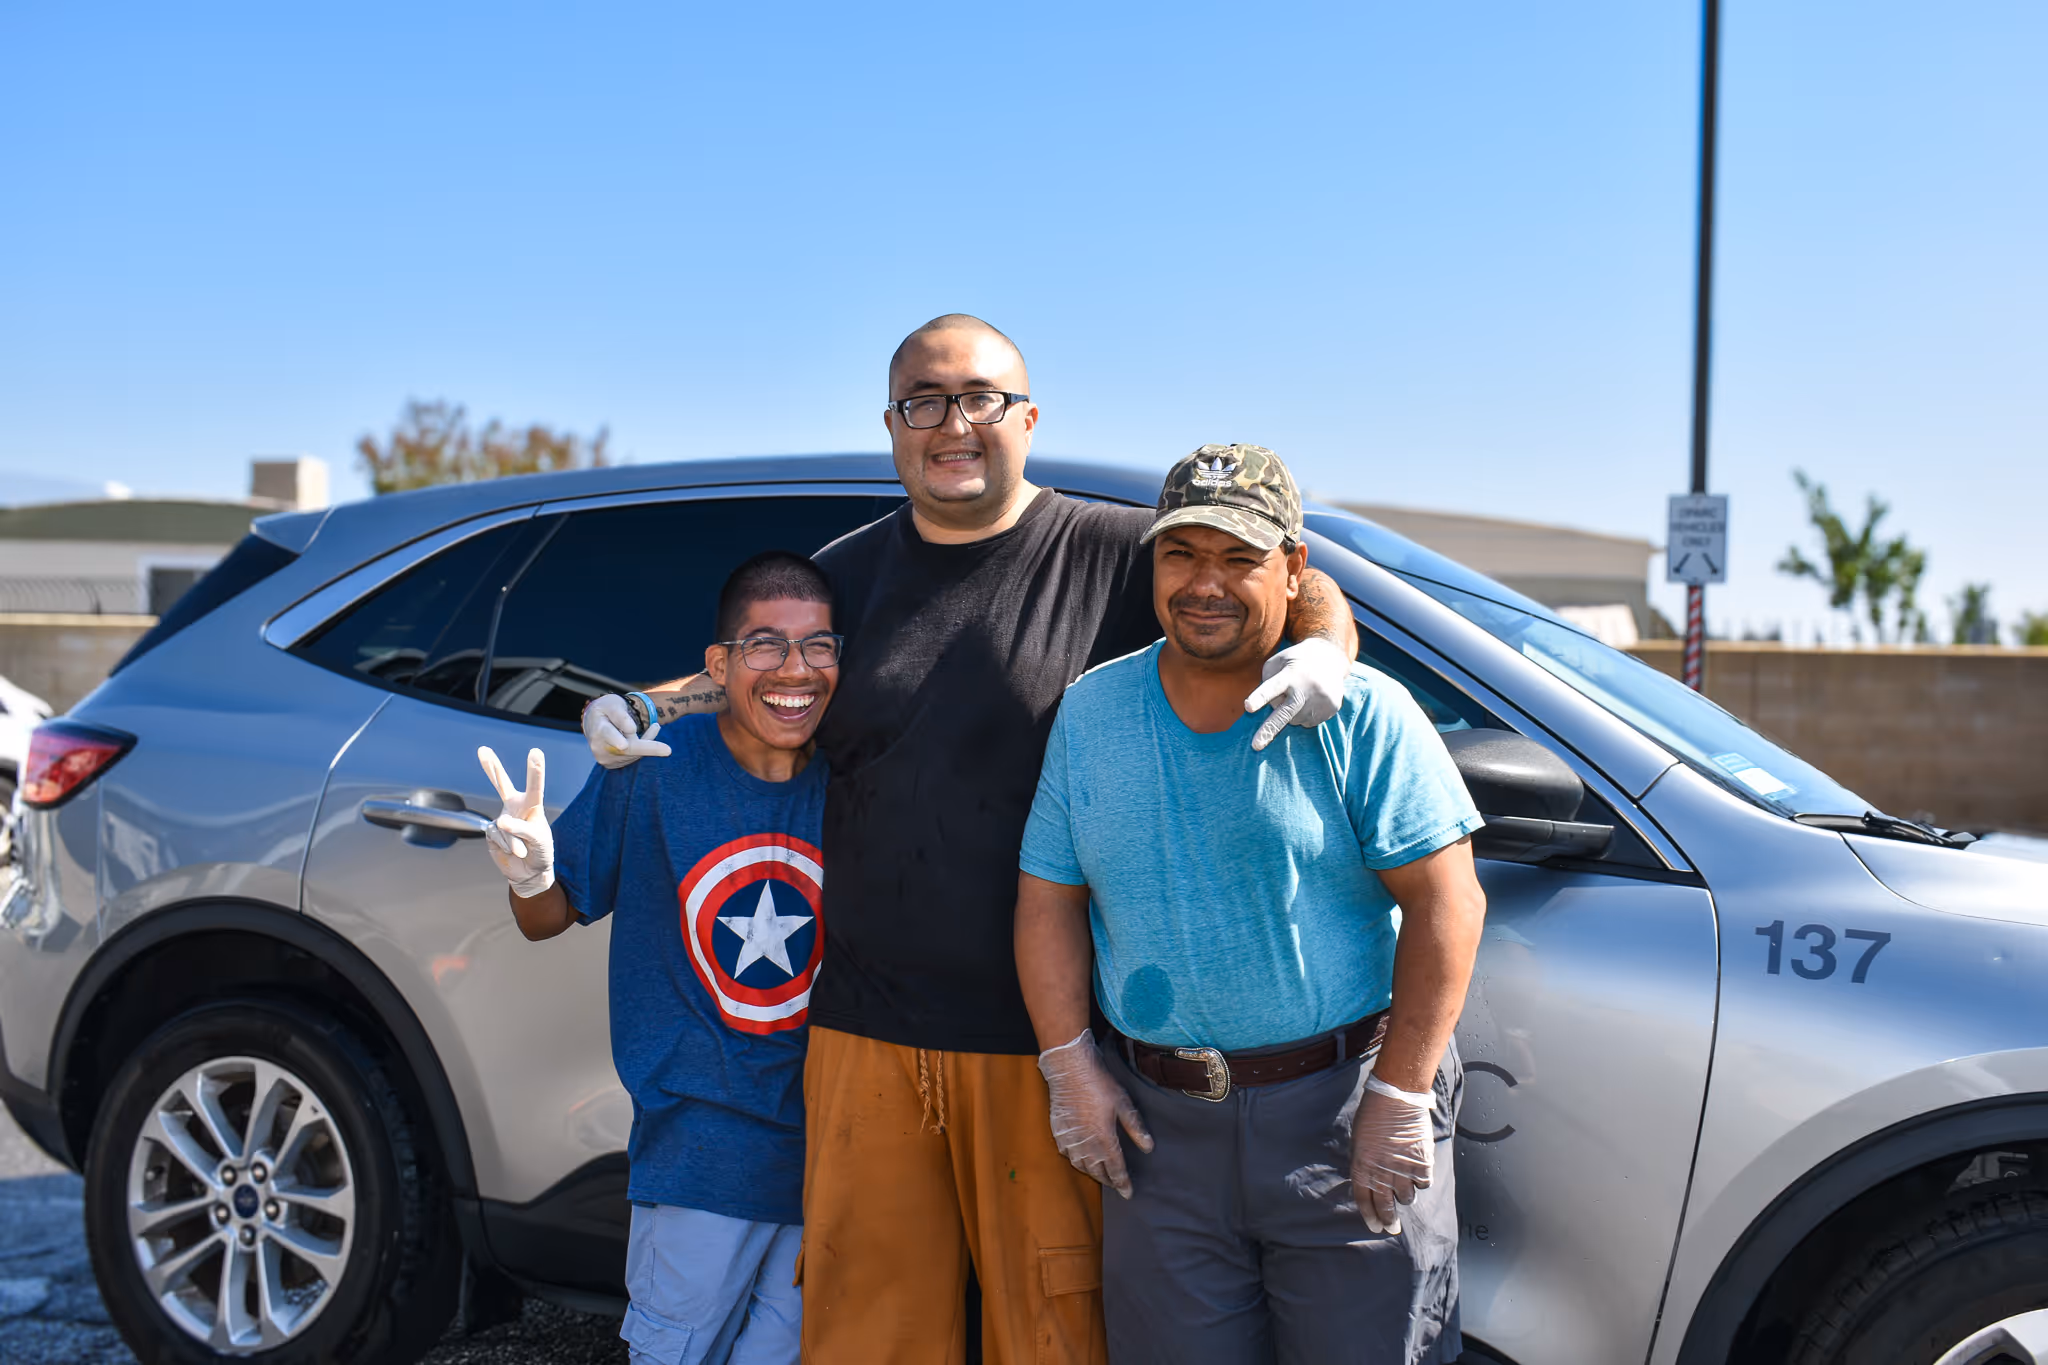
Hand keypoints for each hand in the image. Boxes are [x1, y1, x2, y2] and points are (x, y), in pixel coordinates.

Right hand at [477, 746, 555, 898]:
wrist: (530, 872)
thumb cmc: (540, 850)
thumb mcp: (538, 839)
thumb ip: (522, 828)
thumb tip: (501, 821)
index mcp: (531, 804)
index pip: (533, 786)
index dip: (534, 770)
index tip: (536, 752)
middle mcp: (514, 807)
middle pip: (501, 784)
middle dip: (492, 767)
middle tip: (482, 750)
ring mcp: (501, 819)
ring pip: (505, 824)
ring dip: (516, 840)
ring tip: (524, 849)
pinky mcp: (491, 832)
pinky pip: (498, 836)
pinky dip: (507, 845)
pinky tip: (514, 851)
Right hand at [582, 694, 670, 769]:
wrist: (593, 722)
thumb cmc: (606, 710)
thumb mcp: (612, 704)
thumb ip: (620, 715)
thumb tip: (631, 730)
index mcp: (598, 729)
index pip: (609, 733)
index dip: (617, 739)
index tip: (624, 745)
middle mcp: (599, 747)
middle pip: (627, 749)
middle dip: (648, 748)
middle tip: (667, 750)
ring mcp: (605, 758)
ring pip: (633, 753)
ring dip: (648, 742)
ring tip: (655, 727)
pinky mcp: (612, 764)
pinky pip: (633, 757)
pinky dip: (644, 748)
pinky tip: (648, 736)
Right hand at [1037, 1030, 1153, 1198]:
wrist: (1070, 1069)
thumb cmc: (1099, 1084)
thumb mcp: (1123, 1103)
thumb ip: (1135, 1127)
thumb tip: (1148, 1148)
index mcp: (1104, 1138)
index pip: (1116, 1169)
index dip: (1123, 1183)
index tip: (1128, 1193)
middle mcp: (1086, 1144)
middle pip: (1098, 1171)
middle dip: (1108, 1180)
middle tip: (1116, 1183)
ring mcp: (1070, 1139)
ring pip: (1081, 1166)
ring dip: (1092, 1172)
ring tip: (1100, 1174)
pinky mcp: (1058, 1132)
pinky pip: (1068, 1155)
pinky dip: (1076, 1160)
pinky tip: (1080, 1158)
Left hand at [1244, 636, 1349, 750]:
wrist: (1331, 657)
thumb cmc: (1295, 661)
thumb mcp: (1278, 661)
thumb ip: (1268, 681)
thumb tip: (1268, 708)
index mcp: (1290, 674)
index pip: (1272, 687)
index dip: (1260, 698)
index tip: (1248, 707)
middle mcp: (1307, 687)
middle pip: (1285, 713)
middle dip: (1269, 730)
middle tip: (1255, 746)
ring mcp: (1321, 699)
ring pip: (1294, 720)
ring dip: (1290, 713)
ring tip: (1298, 695)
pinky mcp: (1331, 708)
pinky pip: (1308, 722)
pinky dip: (1303, 715)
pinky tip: (1308, 700)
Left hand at [1350, 1073, 1434, 1234]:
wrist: (1396, 1098)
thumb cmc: (1372, 1116)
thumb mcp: (1359, 1142)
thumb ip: (1365, 1165)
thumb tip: (1371, 1183)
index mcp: (1362, 1167)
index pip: (1364, 1201)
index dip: (1370, 1217)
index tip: (1375, 1228)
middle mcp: (1382, 1173)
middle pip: (1386, 1206)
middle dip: (1389, 1220)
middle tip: (1392, 1229)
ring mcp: (1403, 1170)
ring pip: (1407, 1197)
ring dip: (1405, 1196)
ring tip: (1405, 1188)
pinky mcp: (1422, 1163)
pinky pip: (1423, 1183)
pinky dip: (1421, 1182)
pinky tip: (1418, 1174)